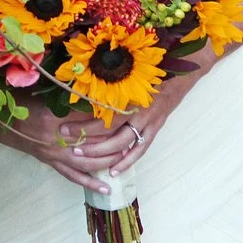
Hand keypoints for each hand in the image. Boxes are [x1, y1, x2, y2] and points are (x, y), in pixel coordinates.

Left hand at [64, 75, 187, 178]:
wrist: (179, 74)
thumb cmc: (150, 72)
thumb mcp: (128, 74)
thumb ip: (109, 85)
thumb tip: (81, 93)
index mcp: (128, 94)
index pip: (100, 113)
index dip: (81, 123)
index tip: (63, 127)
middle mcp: (137, 108)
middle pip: (109, 130)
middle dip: (88, 140)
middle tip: (71, 146)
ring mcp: (148, 120)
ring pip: (123, 143)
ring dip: (103, 153)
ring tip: (85, 159)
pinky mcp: (155, 128)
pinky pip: (140, 149)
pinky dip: (127, 161)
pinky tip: (113, 171)